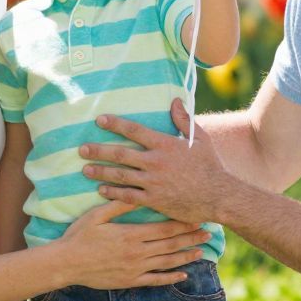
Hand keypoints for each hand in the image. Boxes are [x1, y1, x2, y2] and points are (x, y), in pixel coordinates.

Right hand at [59, 199, 209, 288]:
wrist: (66, 264)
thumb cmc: (79, 236)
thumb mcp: (96, 215)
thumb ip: (118, 205)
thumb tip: (135, 190)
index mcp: (131, 234)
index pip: (164, 228)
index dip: (183, 223)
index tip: (197, 217)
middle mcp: (137, 252)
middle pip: (171, 244)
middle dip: (190, 238)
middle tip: (208, 232)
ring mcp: (135, 268)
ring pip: (167, 262)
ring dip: (186, 256)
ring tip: (202, 251)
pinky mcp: (131, 280)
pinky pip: (155, 280)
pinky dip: (171, 278)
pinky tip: (183, 276)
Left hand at [80, 101, 227, 224]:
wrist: (218, 196)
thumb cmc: (210, 166)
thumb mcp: (200, 139)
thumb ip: (184, 120)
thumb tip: (175, 100)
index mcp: (165, 144)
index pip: (134, 130)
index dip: (115, 124)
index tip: (99, 120)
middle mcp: (155, 162)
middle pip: (120, 154)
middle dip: (98, 150)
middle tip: (82, 149)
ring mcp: (153, 183)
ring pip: (120, 176)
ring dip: (100, 172)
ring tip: (85, 169)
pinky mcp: (153, 200)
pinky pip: (128, 196)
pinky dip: (113, 192)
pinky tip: (101, 189)